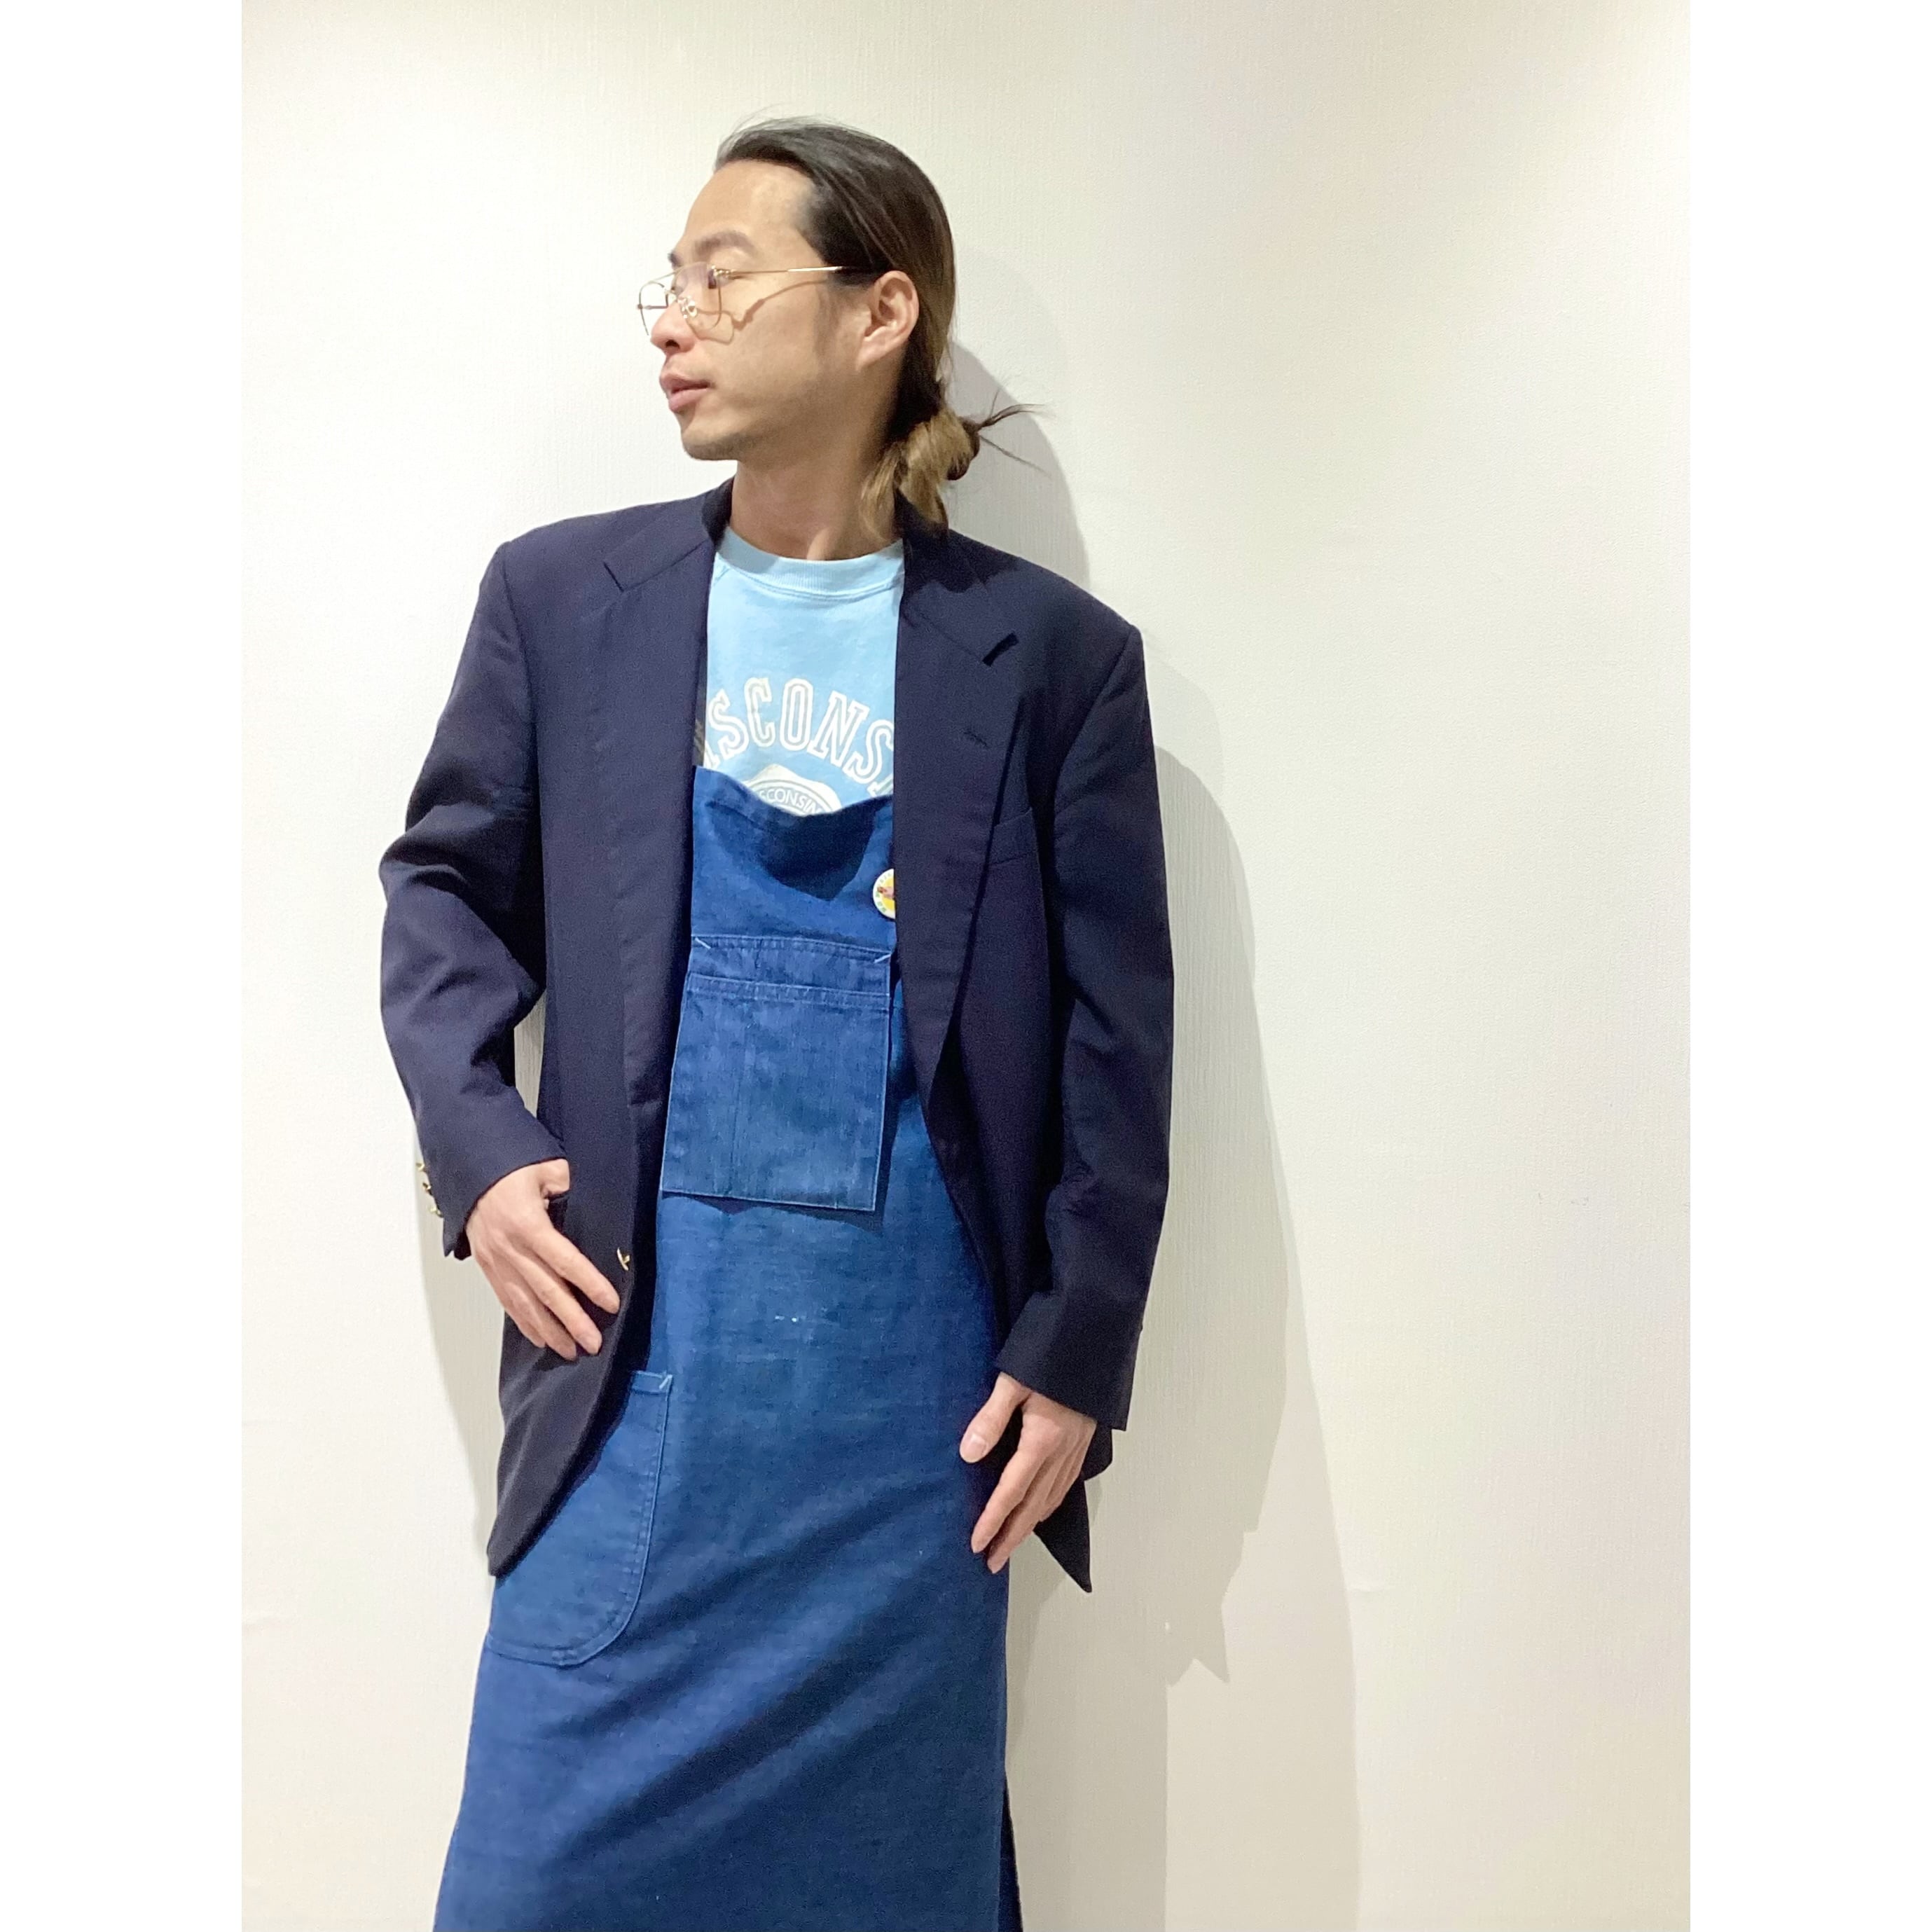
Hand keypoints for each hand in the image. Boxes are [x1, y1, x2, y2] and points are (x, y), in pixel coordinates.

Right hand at [464, 1159, 620, 1360]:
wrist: (468, 1174)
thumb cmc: (510, 1170)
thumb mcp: (546, 1167)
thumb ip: (570, 1185)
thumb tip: (599, 1198)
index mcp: (527, 1223)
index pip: (564, 1260)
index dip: (589, 1283)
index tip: (610, 1303)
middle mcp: (510, 1248)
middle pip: (546, 1291)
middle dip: (571, 1320)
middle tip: (593, 1343)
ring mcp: (496, 1262)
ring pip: (525, 1303)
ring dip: (550, 1330)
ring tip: (571, 1351)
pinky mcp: (488, 1269)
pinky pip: (508, 1301)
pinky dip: (525, 1323)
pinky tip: (541, 1339)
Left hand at [960, 1373, 1097, 1572]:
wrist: (1093, 1340)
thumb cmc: (1049, 1357)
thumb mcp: (1013, 1382)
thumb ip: (990, 1419)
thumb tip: (968, 1455)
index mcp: (1043, 1439)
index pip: (1013, 1491)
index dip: (994, 1520)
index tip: (977, 1543)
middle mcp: (1062, 1452)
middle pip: (1034, 1506)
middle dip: (1011, 1536)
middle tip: (991, 1562)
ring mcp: (1076, 1450)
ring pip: (1052, 1499)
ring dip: (1029, 1526)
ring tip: (1010, 1544)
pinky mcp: (1084, 1443)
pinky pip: (1065, 1485)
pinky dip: (1050, 1505)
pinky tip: (1041, 1510)